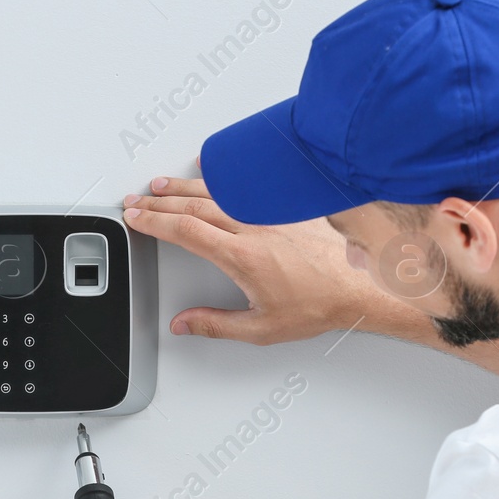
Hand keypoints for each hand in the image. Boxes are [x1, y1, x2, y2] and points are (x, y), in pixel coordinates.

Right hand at [123, 175, 384, 344]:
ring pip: (217, 191)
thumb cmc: (322, 303)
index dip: (154, 222)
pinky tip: (208, 170)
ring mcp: (271, 212)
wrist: (364, 284)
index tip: (134, 217)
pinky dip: (220, 176)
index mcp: (243, 256)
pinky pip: (246, 184)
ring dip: (183, 188)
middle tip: (136, 201)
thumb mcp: (263, 328)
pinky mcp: (286, 205)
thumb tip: (184, 324)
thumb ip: (216, 325)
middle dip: (159, 203)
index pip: (185, 231)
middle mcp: (254, 227)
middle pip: (193, 206)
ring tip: (160, 186)